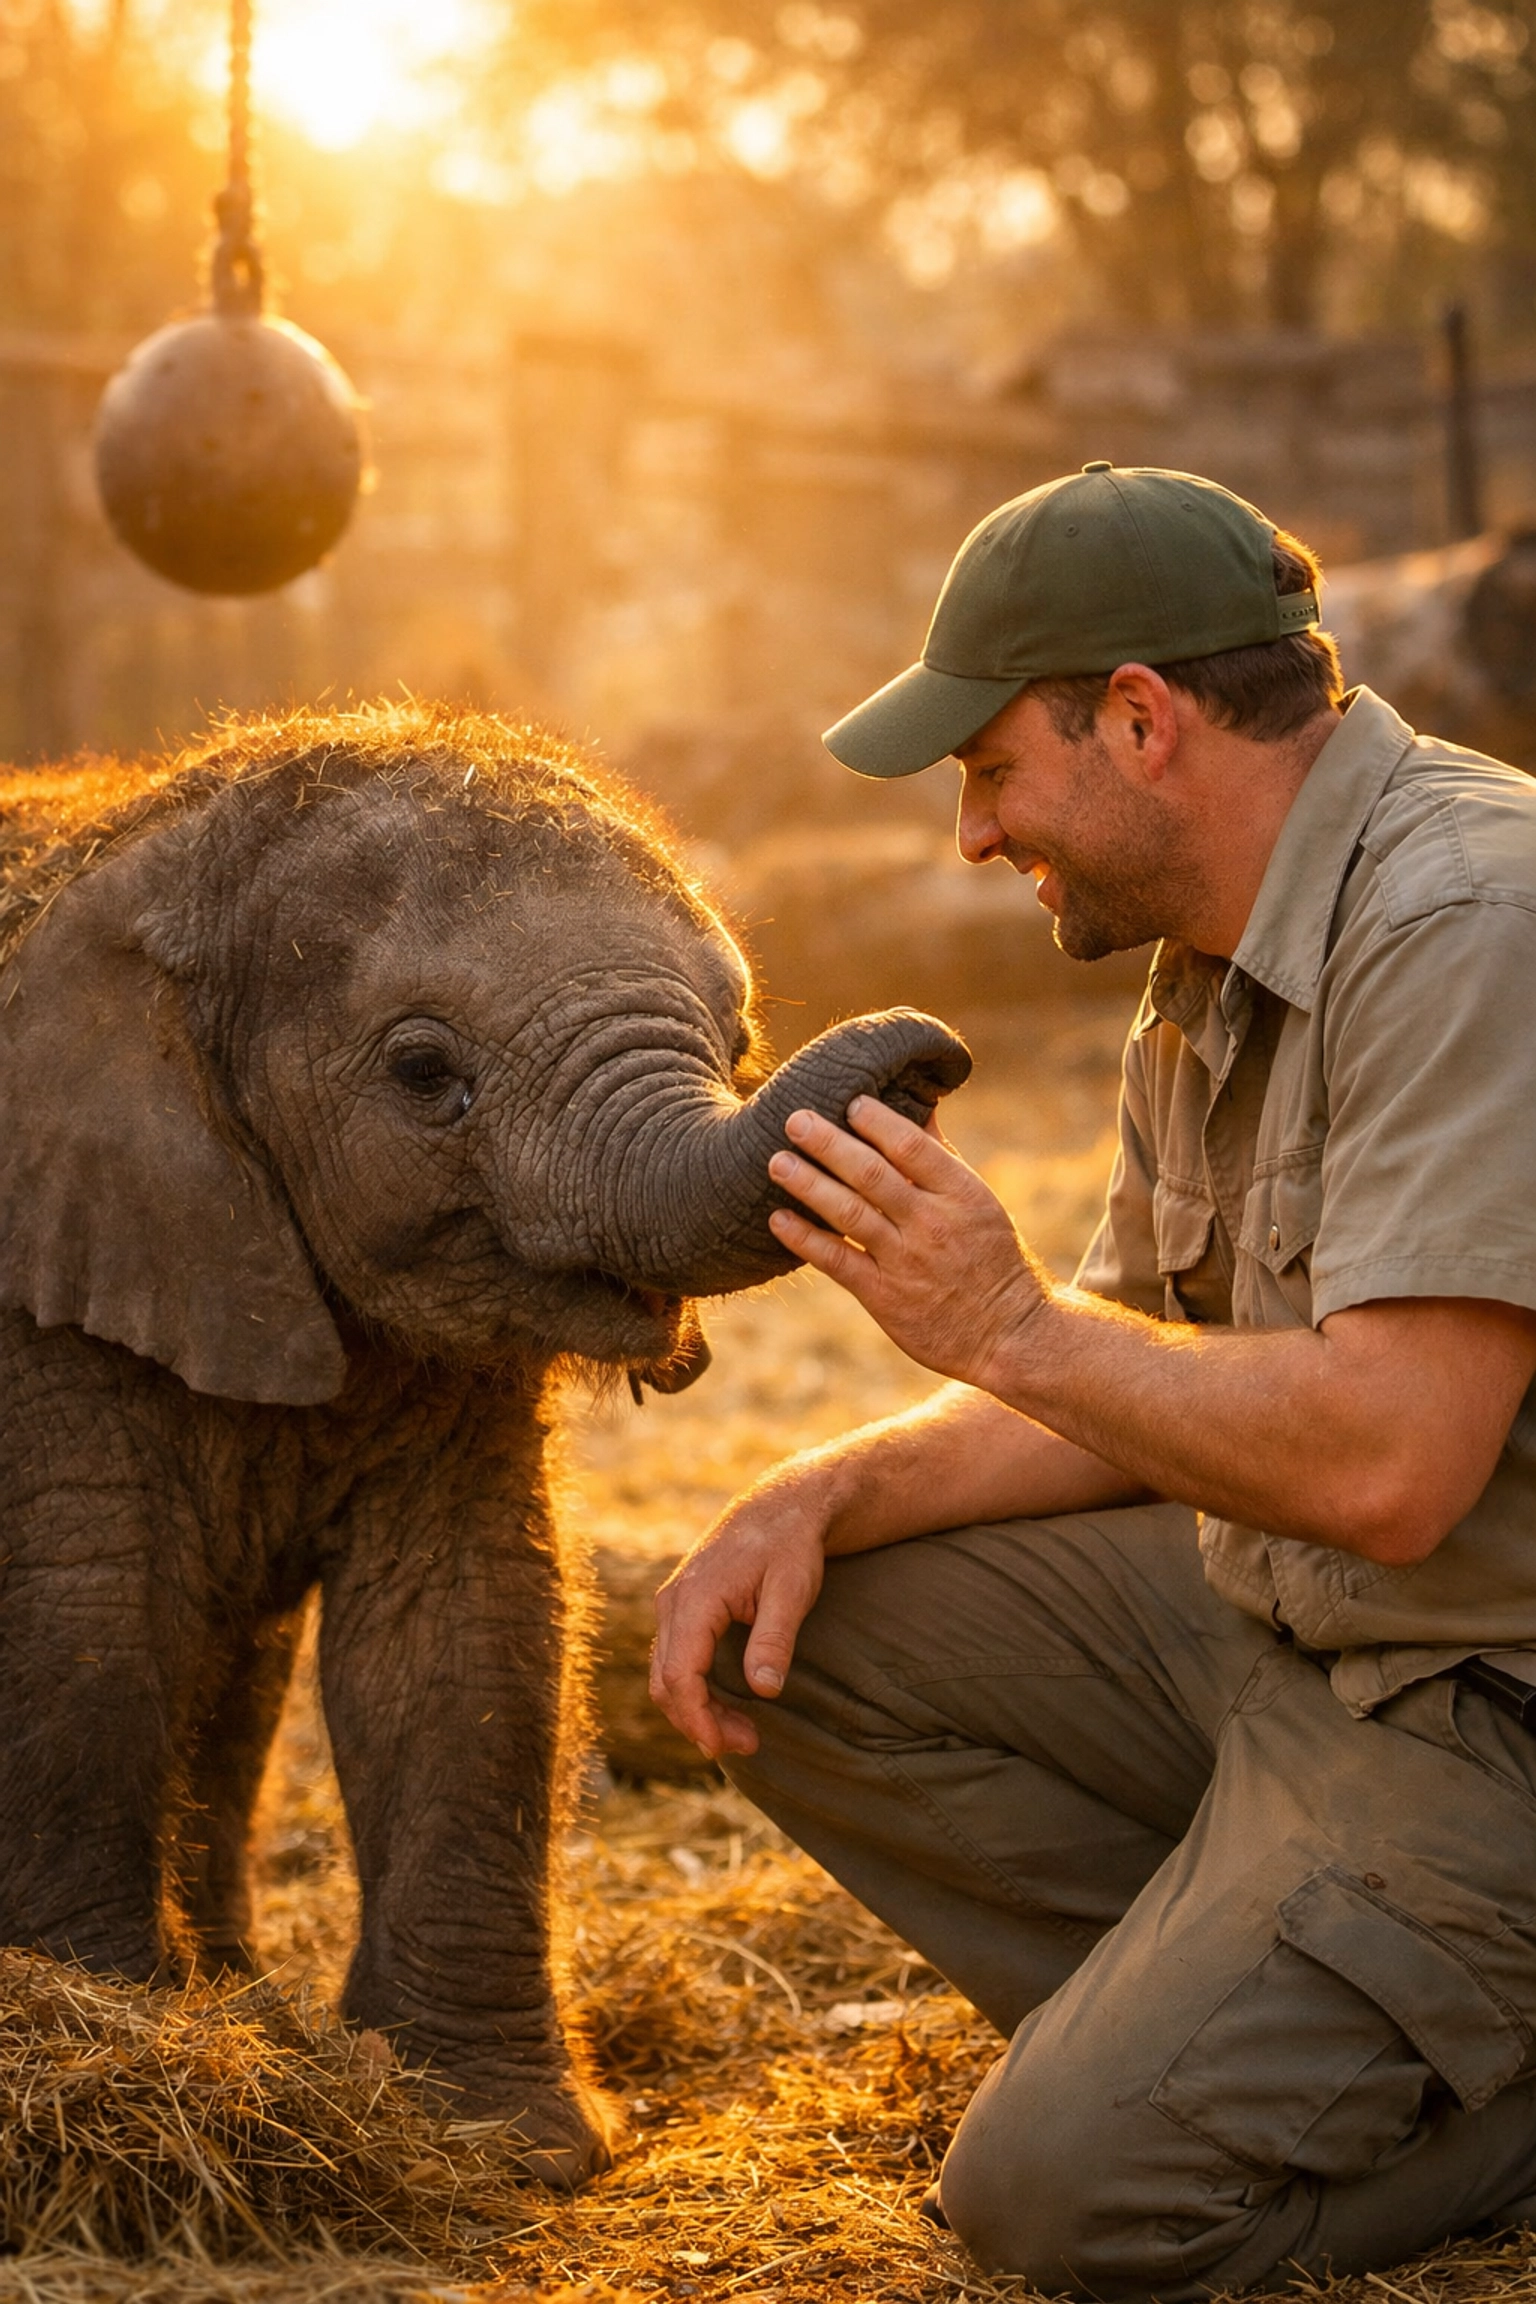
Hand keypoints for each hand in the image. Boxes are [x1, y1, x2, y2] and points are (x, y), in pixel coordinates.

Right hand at [650, 1479, 829, 1759]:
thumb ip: (775, 1638)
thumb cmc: (791, 1545)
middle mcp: (673, 1602)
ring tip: (743, 1733)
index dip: (697, 1718)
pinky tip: (727, 1704)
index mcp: (695, 1598)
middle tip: (748, 1744)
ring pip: (666, 1673)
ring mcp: (674, 1604)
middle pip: (665, 1681)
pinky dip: (694, 1689)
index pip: (679, 1675)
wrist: (783, 1506)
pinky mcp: (683, 1608)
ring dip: (696, 1709)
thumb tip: (764, 1690)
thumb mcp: (793, 1590)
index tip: (725, 1747)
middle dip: (699, 1721)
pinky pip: (675, 1658)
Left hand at [766, 1097, 1048, 1387]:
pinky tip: (778, 1220)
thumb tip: (919, 1104)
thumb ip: (940, 1157)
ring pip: (850, 1213)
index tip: (848, 1101)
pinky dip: (806, 1240)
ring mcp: (907, 1261)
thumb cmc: (991, 1257)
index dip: (876, 1120)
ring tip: (777, 1162)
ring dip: (809, 1185)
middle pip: (871, 1174)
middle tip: (794, 1120)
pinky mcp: (885, 1297)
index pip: (912, 1146)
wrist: (1008, 1333)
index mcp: (961, 1192)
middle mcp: (932, 1223)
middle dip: (828, 1144)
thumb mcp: (977, 1202)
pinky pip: (838, 1262)